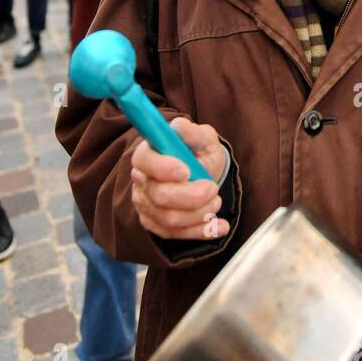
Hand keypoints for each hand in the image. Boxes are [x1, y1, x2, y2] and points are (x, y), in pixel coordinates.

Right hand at [130, 118, 229, 240]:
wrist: (204, 174)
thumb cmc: (200, 153)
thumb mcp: (203, 138)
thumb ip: (192, 132)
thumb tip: (178, 126)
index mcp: (148, 153)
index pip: (144, 161)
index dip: (164, 168)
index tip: (187, 171)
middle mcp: (142, 180)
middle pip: (159, 195)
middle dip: (191, 196)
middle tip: (213, 189)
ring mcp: (146, 204)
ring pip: (169, 220)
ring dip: (199, 214)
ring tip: (216, 202)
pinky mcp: (155, 224)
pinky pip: (176, 235)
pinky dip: (201, 232)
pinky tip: (219, 226)